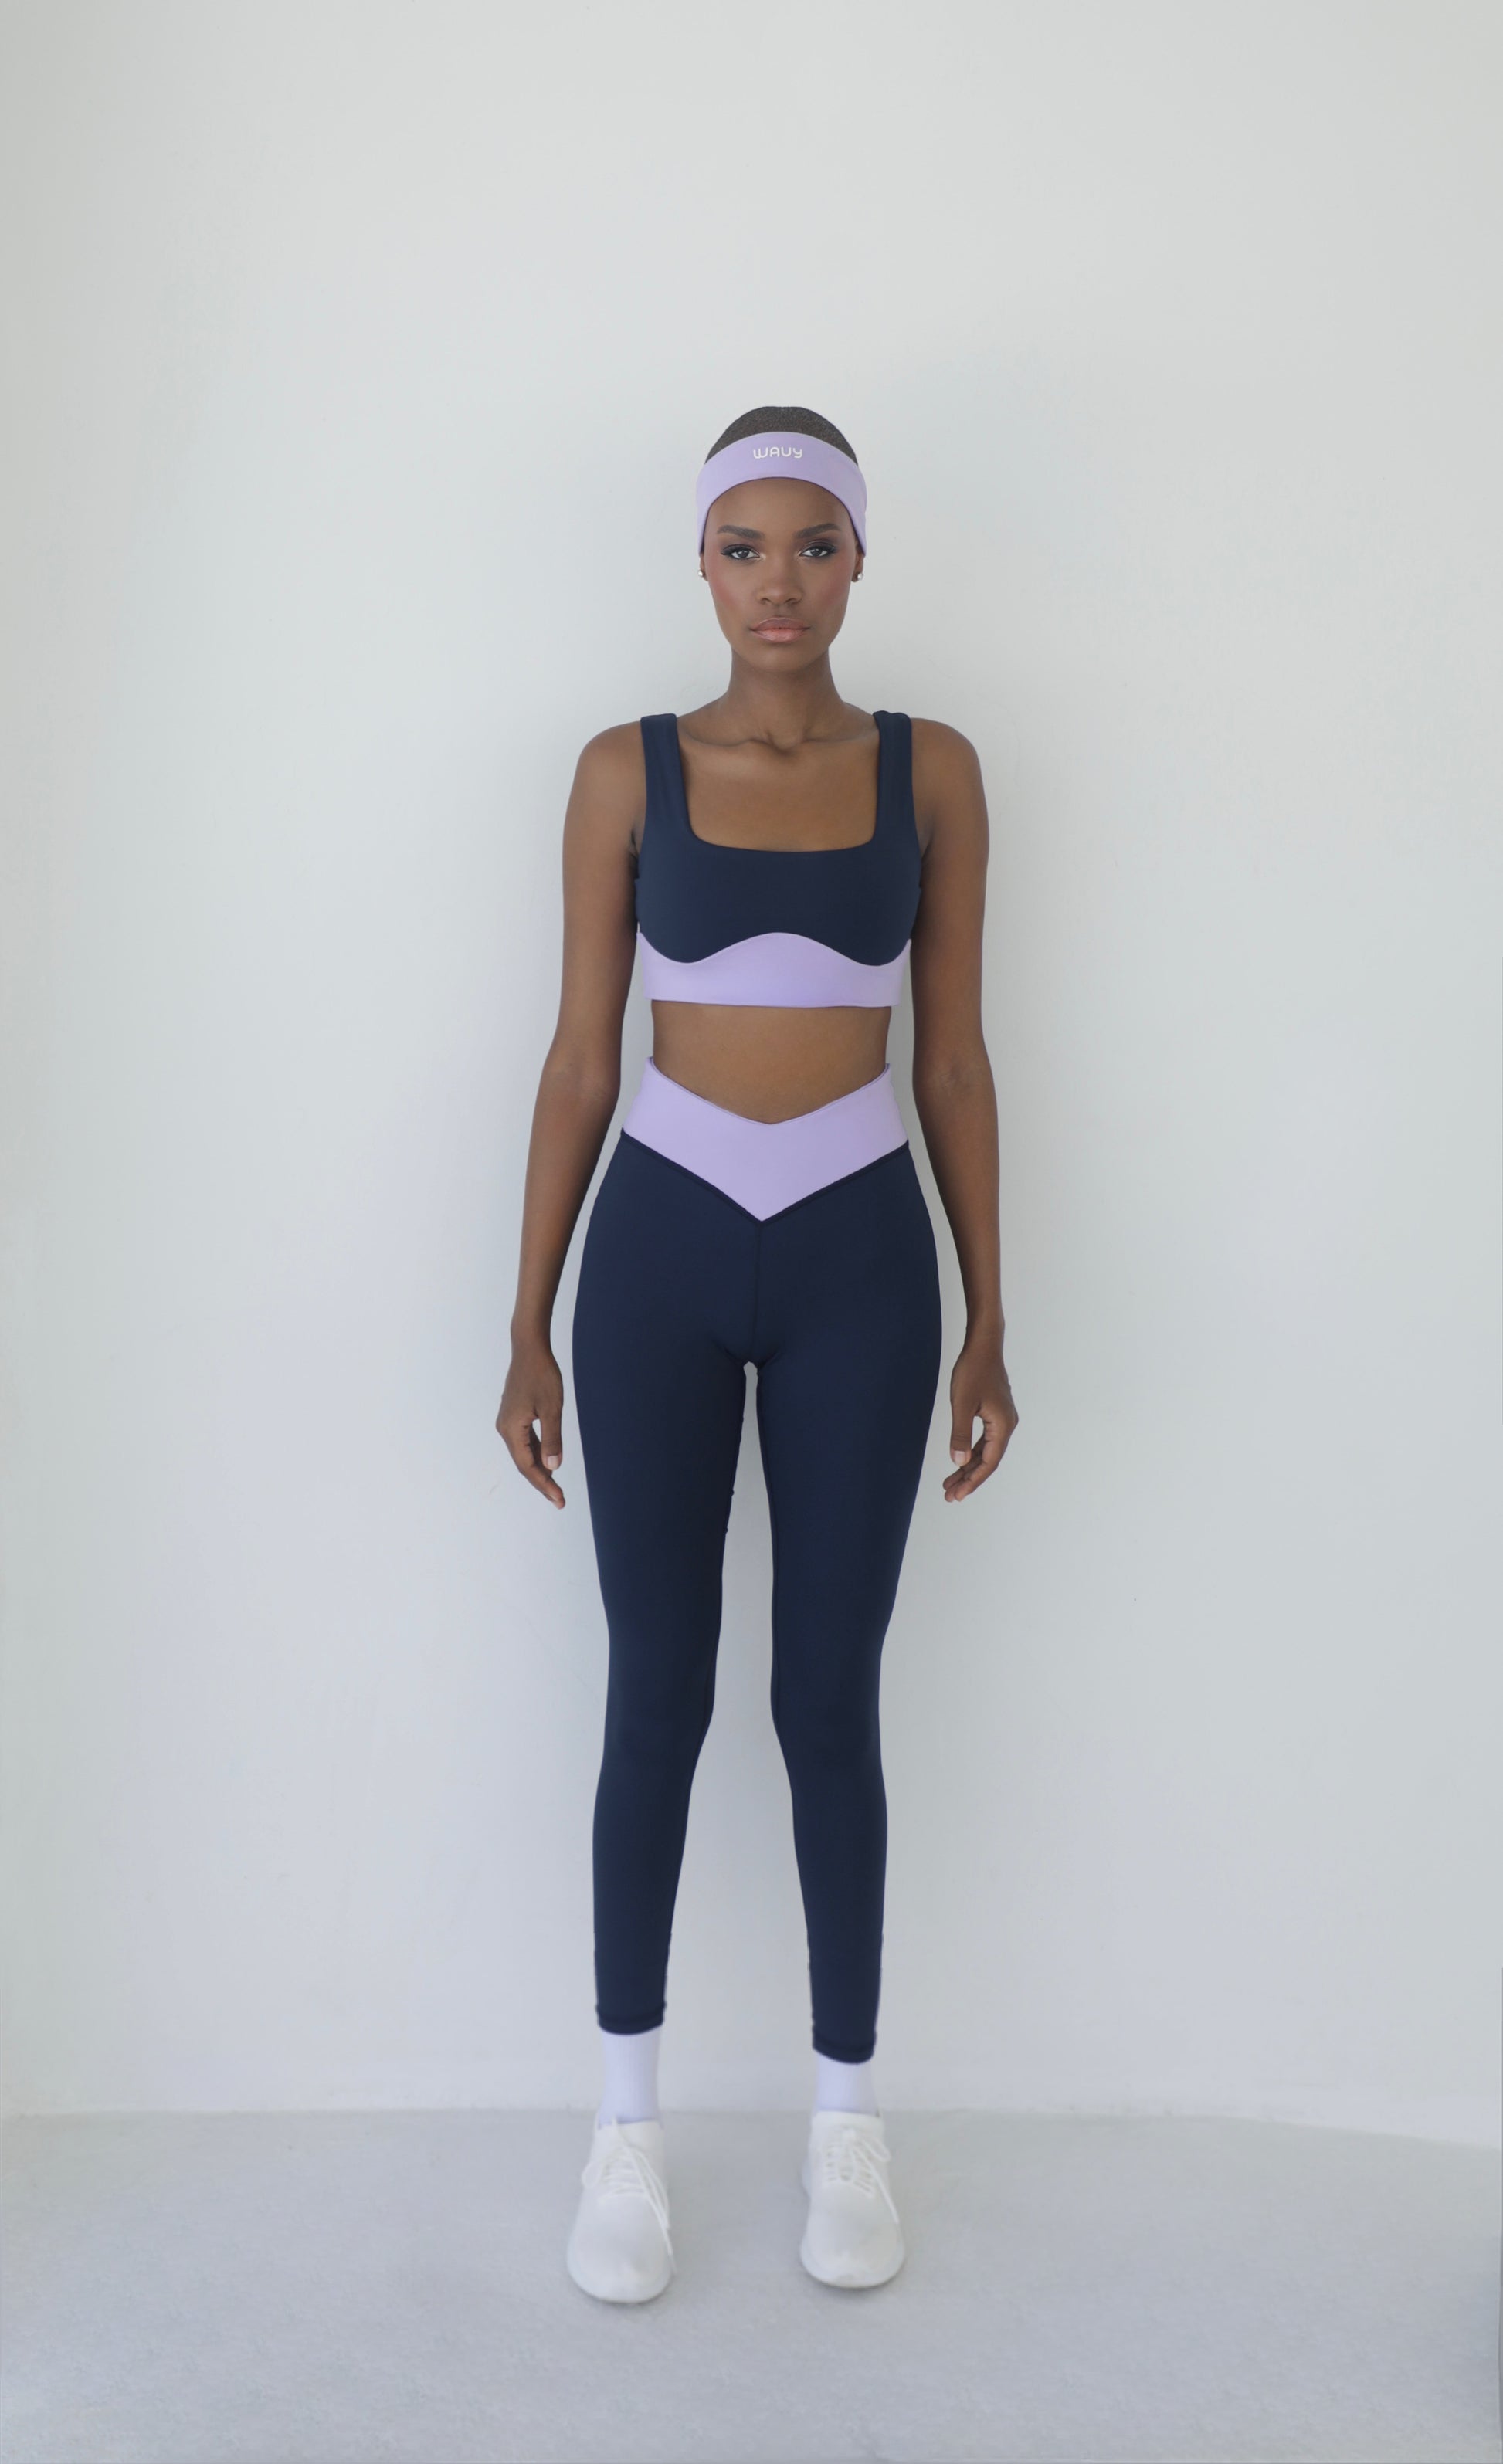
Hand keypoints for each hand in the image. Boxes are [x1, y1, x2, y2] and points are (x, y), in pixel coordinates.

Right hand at [497, 1337, 566, 1508]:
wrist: (529, 1348)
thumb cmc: (542, 1375)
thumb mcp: (552, 1408)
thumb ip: (552, 1440)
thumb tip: (553, 1468)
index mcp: (511, 1430)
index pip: (528, 1466)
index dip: (544, 1484)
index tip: (560, 1499)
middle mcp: (505, 1428)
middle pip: (523, 1463)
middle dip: (542, 1482)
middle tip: (559, 1500)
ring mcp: (507, 1422)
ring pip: (523, 1453)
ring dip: (539, 1469)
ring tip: (555, 1486)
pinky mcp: (513, 1415)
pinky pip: (524, 1441)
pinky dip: (536, 1453)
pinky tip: (547, 1460)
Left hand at [944, 1335, 1017, 1502]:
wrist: (983, 1345)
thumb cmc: (973, 1371)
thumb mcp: (962, 1404)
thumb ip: (960, 1434)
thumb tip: (958, 1462)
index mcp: (1003, 1426)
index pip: (988, 1462)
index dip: (972, 1481)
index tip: (957, 1495)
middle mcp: (1007, 1425)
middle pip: (988, 1460)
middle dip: (968, 1479)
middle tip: (949, 1495)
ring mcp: (1002, 1419)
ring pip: (985, 1451)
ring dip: (969, 1467)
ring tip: (950, 1483)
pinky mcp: (995, 1413)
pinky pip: (985, 1440)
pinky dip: (972, 1451)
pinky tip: (960, 1460)